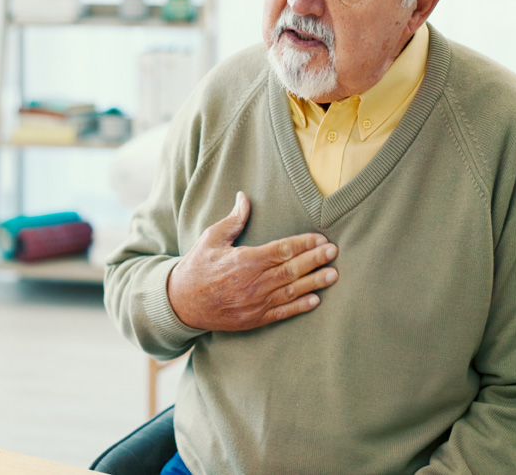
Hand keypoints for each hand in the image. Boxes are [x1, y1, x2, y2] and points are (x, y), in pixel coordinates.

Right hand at [166, 191, 338, 330]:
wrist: (182, 304)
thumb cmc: (197, 267)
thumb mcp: (211, 239)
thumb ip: (232, 220)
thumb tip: (244, 197)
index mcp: (244, 260)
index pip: (281, 250)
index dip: (303, 244)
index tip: (320, 238)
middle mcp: (253, 283)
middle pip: (291, 269)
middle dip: (315, 260)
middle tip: (333, 252)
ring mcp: (255, 303)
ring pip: (291, 291)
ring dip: (314, 282)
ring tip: (333, 275)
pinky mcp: (255, 319)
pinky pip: (282, 312)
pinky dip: (300, 306)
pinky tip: (315, 300)